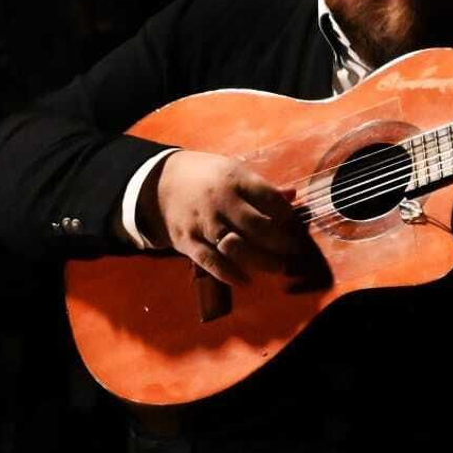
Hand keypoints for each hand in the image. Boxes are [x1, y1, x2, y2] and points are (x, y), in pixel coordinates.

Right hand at [137, 150, 302, 286]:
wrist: (158, 183)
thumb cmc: (206, 177)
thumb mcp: (233, 171)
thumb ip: (263, 187)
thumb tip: (294, 195)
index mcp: (235, 179)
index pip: (270, 199)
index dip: (287, 215)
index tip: (294, 225)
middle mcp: (220, 201)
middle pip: (258, 226)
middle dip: (280, 242)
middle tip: (293, 251)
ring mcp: (204, 222)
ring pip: (237, 247)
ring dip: (261, 261)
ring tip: (277, 268)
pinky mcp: (188, 241)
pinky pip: (211, 262)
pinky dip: (230, 274)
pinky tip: (246, 281)